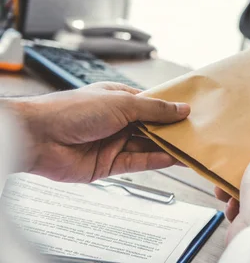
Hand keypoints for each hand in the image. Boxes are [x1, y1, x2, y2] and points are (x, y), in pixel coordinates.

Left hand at [9, 82, 190, 182]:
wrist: (38, 137)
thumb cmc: (72, 110)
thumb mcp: (121, 103)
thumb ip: (154, 109)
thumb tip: (181, 109)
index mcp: (119, 99)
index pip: (152, 105)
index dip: (171, 110)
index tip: (192, 114)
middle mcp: (117, 121)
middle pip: (152, 127)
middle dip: (172, 130)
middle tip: (196, 134)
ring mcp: (113, 143)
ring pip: (147, 146)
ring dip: (167, 147)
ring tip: (190, 148)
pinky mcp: (108, 164)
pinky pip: (137, 163)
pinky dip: (155, 161)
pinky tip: (171, 158)